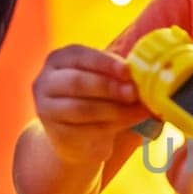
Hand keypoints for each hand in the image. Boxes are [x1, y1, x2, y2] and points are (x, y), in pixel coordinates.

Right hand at [32, 45, 148, 165]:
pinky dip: (114, 126)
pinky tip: (133, 122)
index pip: (79, 55)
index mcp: (58, 60)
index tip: (127, 71)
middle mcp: (45, 82)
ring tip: (140, 110)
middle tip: (134, 92)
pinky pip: (87, 130)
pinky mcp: (57, 134)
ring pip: (82, 108)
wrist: (76, 137)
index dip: (104, 62)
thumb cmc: (95, 99)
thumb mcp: (102, 81)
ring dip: (115, 109)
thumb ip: (117, 75)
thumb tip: (146, 74)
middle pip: (77, 82)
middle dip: (109, 86)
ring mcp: (47, 110)